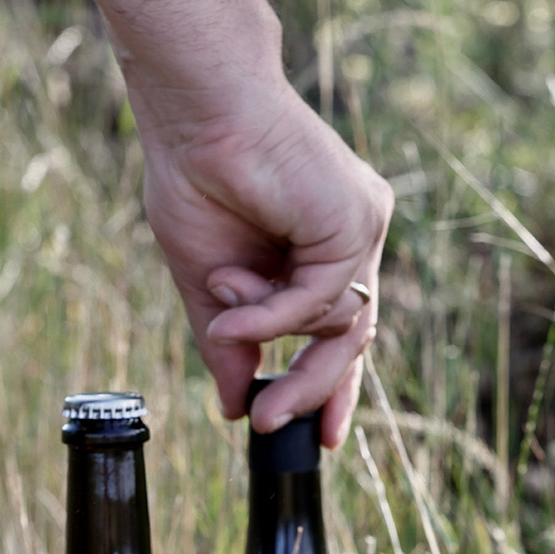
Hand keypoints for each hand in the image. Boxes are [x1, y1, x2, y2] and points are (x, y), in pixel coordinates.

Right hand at [137, 81, 392, 449]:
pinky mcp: (357, 217)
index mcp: (324, 250)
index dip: (333, 389)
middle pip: (350, 338)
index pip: (343, 333)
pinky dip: (275, 311)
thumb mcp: (211, 285)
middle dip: (308, 388)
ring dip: (271, 332)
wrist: (194, 114)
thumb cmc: (196, 180)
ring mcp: (361, 226)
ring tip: (223, 313)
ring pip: (337, 325)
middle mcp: (353, 238)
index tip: (320, 439)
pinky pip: (322, 297)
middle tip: (266, 421)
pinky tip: (235, 297)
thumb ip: (230, 345)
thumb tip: (231, 406)